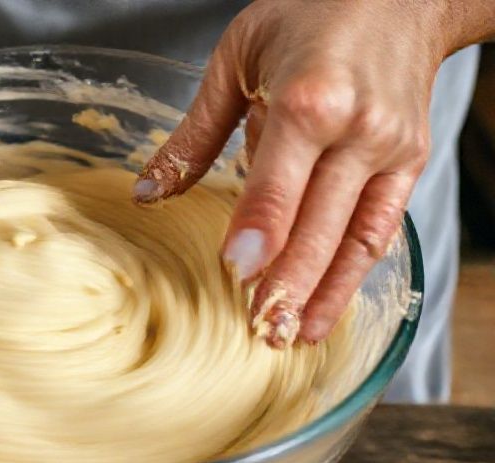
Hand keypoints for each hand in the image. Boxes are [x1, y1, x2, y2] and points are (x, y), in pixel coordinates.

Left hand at [135, 1, 468, 346]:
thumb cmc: (310, 14)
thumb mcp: (237, 59)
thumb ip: (194, 135)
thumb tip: (146, 193)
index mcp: (308, 99)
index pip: (279, 180)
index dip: (260, 230)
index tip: (238, 274)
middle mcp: (356, 130)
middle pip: (319, 222)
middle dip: (288, 283)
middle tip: (258, 331)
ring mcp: (389, 150)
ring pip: (355, 237)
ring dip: (323, 293)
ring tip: (291, 336)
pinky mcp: (409, 163)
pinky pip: (382, 229)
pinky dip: (354, 274)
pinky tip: (326, 306)